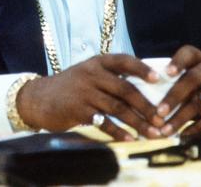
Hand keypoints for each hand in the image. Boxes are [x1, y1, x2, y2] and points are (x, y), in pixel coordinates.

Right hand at [16, 54, 161, 140]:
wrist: (38, 99)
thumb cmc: (70, 88)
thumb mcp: (87, 75)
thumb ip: (110, 79)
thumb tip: (146, 91)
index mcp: (96, 63)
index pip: (123, 61)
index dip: (141, 69)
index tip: (158, 79)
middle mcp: (90, 74)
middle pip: (125, 89)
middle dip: (146, 106)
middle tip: (162, 119)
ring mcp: (83, 92)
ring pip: (118, 108)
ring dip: (138, 122)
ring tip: (153, 134)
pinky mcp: (77, 109)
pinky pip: (104, 122)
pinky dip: (119, 132)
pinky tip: (130, 139)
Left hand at [155, 45, 200, 136]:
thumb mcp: (194, 72)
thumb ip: (173, 79)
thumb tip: (141, 98)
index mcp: (198, 59)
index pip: (188, 54)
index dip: (177, 62)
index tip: (166, 73)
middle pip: (191, 81)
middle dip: (173, 97)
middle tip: (158, 112)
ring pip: (199, 103)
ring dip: (180, 118)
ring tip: (165, 130)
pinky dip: (194, 128)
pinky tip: (181, 135)